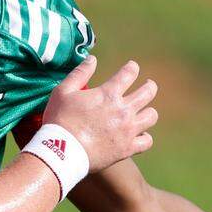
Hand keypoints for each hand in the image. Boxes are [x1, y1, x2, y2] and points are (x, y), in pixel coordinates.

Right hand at [43, 56, 157, 172]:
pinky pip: (147, 141)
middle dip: (149, 86)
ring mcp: (127, 130)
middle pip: (148, 92)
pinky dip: (145, 137)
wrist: (61, 152)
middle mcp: (123, 110)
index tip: (132, 67)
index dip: (132, 68)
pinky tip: (139, 135)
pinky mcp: (127, 148)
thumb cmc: (60, 120)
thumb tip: (92, 58)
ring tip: (144, 111)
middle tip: (148, 85)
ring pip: (151, 116)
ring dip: (148, 111)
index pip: (129, 73)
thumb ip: (80, 73)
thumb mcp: (63, 91)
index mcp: (108, 94)